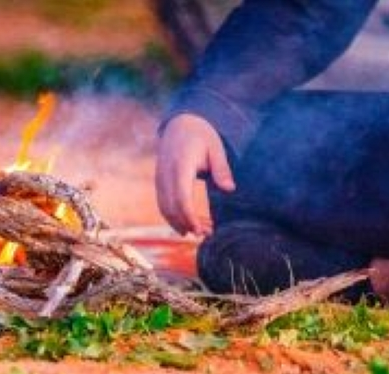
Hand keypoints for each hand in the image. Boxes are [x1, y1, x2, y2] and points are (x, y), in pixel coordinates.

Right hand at [155, 113, 234, 235]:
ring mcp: (159, 178)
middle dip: (184, 224)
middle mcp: (166, 174)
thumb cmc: (201, 135)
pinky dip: (172, 215)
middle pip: (170, 207)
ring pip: (163, 207)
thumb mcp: (216, 148)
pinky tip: (185, 223)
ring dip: (177, 222)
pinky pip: (162, 203)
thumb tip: (229, 190)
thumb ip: (221, 169)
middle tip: (203, 235)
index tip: (199, 230)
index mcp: (181, 165)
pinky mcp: (158, 181)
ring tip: (196, 232)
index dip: (189, 216)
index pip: (181, 197)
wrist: (180, 123)